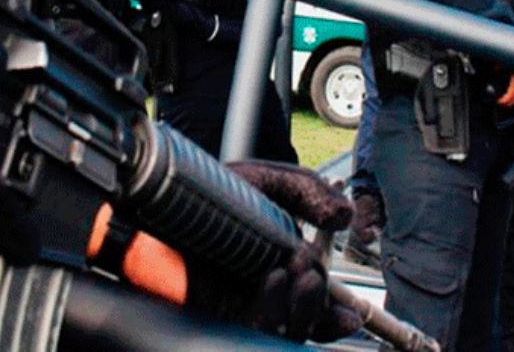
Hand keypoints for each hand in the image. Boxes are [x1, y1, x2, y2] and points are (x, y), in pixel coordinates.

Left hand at [226, 161, 362, 341]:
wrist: (164, 192)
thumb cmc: (211, 189)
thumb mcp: (269, 181)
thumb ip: (308, 192)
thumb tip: (345, 215)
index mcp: (280, 268)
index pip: (314, 308)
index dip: (335, 317)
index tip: (349, 312)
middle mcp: (262, 293)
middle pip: (306, 323)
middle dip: (319, 300)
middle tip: (310, 270)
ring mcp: (238, 306)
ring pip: (284, 332)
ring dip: (303, 310)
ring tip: (292, 271)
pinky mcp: (215, 314)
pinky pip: (251, 331)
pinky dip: (270, 313)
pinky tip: (272, 280)